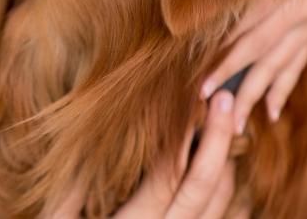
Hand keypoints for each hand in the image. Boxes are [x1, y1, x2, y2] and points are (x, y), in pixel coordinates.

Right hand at [49, 91, 239, 218]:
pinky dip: (234, 200)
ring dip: (229, 166)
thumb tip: (86, 147)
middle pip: (203, 186)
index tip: (186, 100)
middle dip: (217, 139)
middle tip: (221, 99)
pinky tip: (228, 176)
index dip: (179, 134)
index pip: (164, 174)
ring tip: (225, 130)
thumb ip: (72, 191)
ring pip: (224, 207)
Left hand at [201, 0, 306, 131]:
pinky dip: (282, 89)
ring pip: (279, 67)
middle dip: (232, 82)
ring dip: (256, 95)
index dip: (219, 60)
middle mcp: (298, 13)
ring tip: (236, 124)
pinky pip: (297, 65)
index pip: (243, 35)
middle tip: (204, 106)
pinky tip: (270, 114)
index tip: (195, 82)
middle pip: (259, 55)